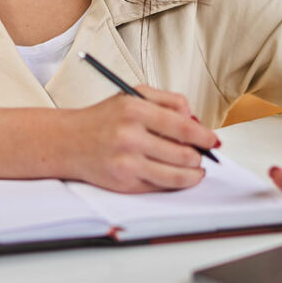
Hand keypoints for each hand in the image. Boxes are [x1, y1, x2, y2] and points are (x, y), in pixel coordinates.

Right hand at [65, 85, 219, 193]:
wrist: (67, 142)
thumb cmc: (103, 118)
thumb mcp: (133, 96)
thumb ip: (168, 101)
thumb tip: (195, 120)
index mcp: (134, 110)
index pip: (182, 126)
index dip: (204, 136)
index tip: (214, 141)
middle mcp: (130, 136)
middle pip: (183, 153)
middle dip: (200, 157)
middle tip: (203, 155)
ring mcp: (127, 162)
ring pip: (176, 174)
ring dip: (193, 174)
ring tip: (196, 169)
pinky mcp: (124, 183)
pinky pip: (160, 186)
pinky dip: (175, 183)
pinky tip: (178, 176)